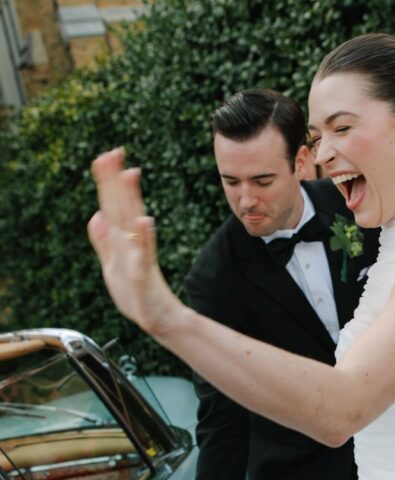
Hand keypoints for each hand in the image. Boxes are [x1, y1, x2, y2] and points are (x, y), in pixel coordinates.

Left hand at [88, 148, 181, 335]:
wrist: (156, 318)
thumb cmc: (136, 294)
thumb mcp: (111, 265)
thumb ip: (102, 241)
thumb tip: (94, 215)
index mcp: (121, 240)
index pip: (112, 205)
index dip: (107, 182)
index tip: (106, 156)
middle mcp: (131, 242)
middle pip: (122, 205)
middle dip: (116, 180)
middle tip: (114, 152)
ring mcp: (139, 255)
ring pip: (132, 221)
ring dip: (131, 199)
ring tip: (129, 175)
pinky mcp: (144, 272)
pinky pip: (144, 252)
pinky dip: (143, 236)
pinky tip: (143, 221)